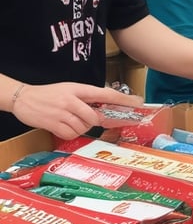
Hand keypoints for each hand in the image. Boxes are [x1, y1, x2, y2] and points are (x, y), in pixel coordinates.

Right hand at [11, 82, 144, 139]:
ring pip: (84, 127)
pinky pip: (72, 134)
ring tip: (70, 119)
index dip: (124, 100)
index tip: (139, 103)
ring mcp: (62, 112)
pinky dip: (71, 133)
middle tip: (86, 117)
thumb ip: (87, 98)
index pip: (107, 94)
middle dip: (94, 120)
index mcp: (79, 89)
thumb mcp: (70, 89)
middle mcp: (72, 100)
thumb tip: (107, 108)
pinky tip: (63, 126)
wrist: (23, 98)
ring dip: (81, 127)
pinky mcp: (53, 123)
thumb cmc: (50, 94)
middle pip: (96, 116)